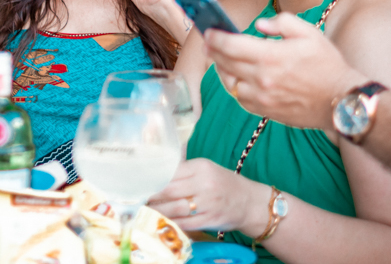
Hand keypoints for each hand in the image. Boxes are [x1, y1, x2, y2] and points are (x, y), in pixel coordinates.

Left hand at [147, 158, 271, 234]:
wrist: (250, 203)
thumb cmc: (224, 183)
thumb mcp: (207, 168)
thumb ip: (184, 168)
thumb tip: (158, 166)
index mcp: (202, 167)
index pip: (170, 172)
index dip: (153, 179)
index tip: (141, 182)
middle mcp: (205, 184)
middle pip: (169, 190)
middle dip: (152, 195)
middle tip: (140, 198)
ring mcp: (209, 203)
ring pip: (175, 208)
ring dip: (158, 210)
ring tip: (147, 210)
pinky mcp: (211, 220)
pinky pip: (185, 223)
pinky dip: (171, 223)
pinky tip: (162, 221)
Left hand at [204, 13, 368, 129]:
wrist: (342, 100)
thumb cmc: (328, 65)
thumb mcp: (309, 33)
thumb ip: (282, 22)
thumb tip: (259, 25)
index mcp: (270, 56)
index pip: (230, 45)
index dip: (215, 37)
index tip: (209, 30)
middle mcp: (262, 78)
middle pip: (225, 62)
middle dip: (213, 50)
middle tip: (209, 42)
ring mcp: (262, 97)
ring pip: (229, 83)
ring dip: (221, 69)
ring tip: (221, 59)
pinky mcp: (266, 111)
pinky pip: (240, 99)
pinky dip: (235, 87)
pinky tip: (237, 78)